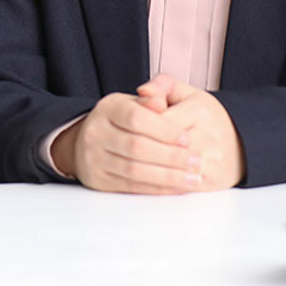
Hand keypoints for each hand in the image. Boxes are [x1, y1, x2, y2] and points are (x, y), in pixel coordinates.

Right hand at [49, 91, 203, 194]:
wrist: (89, 141)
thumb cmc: (121, 121)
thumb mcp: (135, 102)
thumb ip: (152, 97)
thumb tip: (158, 100)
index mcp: (108, 108)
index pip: (136, 118)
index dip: (164, 130)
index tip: (187, 139)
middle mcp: (96, 131)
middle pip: (136, 146)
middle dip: (171, 156)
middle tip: (196, 161)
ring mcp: (93, 157)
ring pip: (134, 170)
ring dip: (168, 176)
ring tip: (191, 178)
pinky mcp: (98, 179)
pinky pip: (131, 187)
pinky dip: (157, 189)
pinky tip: (175, 187)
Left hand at [135, 74, 245, 190]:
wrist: (242, 140)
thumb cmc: (206, 116)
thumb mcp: (186, 93)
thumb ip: (161, 86)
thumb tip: (142, 92)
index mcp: (200, 110)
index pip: (161, 120)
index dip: (139, 127)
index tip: (124, 128)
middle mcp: (209, 136)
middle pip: (164, 146)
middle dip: (139, 149)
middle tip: (119, 149)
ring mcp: (211, 161)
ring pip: (171, 169)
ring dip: (145, 169)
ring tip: (126, 164)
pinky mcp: (211, 181)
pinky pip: (180, 185)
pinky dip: (159, 184)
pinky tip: (143, 179)